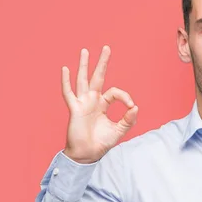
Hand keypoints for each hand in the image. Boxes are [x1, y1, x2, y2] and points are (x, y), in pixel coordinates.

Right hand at [61, 46, 137, 163]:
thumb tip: (135, 107)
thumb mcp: (119, 131)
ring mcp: (82, 103)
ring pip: (83, 80)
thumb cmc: (101, 143)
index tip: (131, 107)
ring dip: (84, 65)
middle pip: (97, 77)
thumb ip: (128, 119)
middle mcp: (92, 101)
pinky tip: (65, 69)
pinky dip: (66, 81)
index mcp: (102, 105)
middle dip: (102, 63)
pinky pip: (68, 93)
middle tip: (107, 48)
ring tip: (85, 51)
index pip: (114, 92)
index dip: (124, 96)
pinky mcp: (74, 109)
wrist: (87, 154)